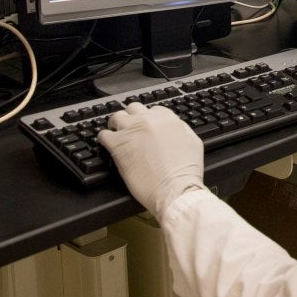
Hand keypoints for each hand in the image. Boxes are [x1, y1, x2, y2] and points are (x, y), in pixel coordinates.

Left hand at [97, 103, 204, 219]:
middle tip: (129, 128)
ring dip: (116, 125)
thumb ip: (181, 129)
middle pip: (133, 108)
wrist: (175, 188)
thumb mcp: (193, 142)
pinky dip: (104, 139)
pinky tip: (108, 147)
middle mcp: (148, 119)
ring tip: (116, 135)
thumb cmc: (185, 172)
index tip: (145, 127)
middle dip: (131, 118)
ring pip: (116, 117)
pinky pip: (103, 135)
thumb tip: (173, 126)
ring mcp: (131, 131)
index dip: (148, 119)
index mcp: (167, 118)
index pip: (152, 109)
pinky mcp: (117, 145)